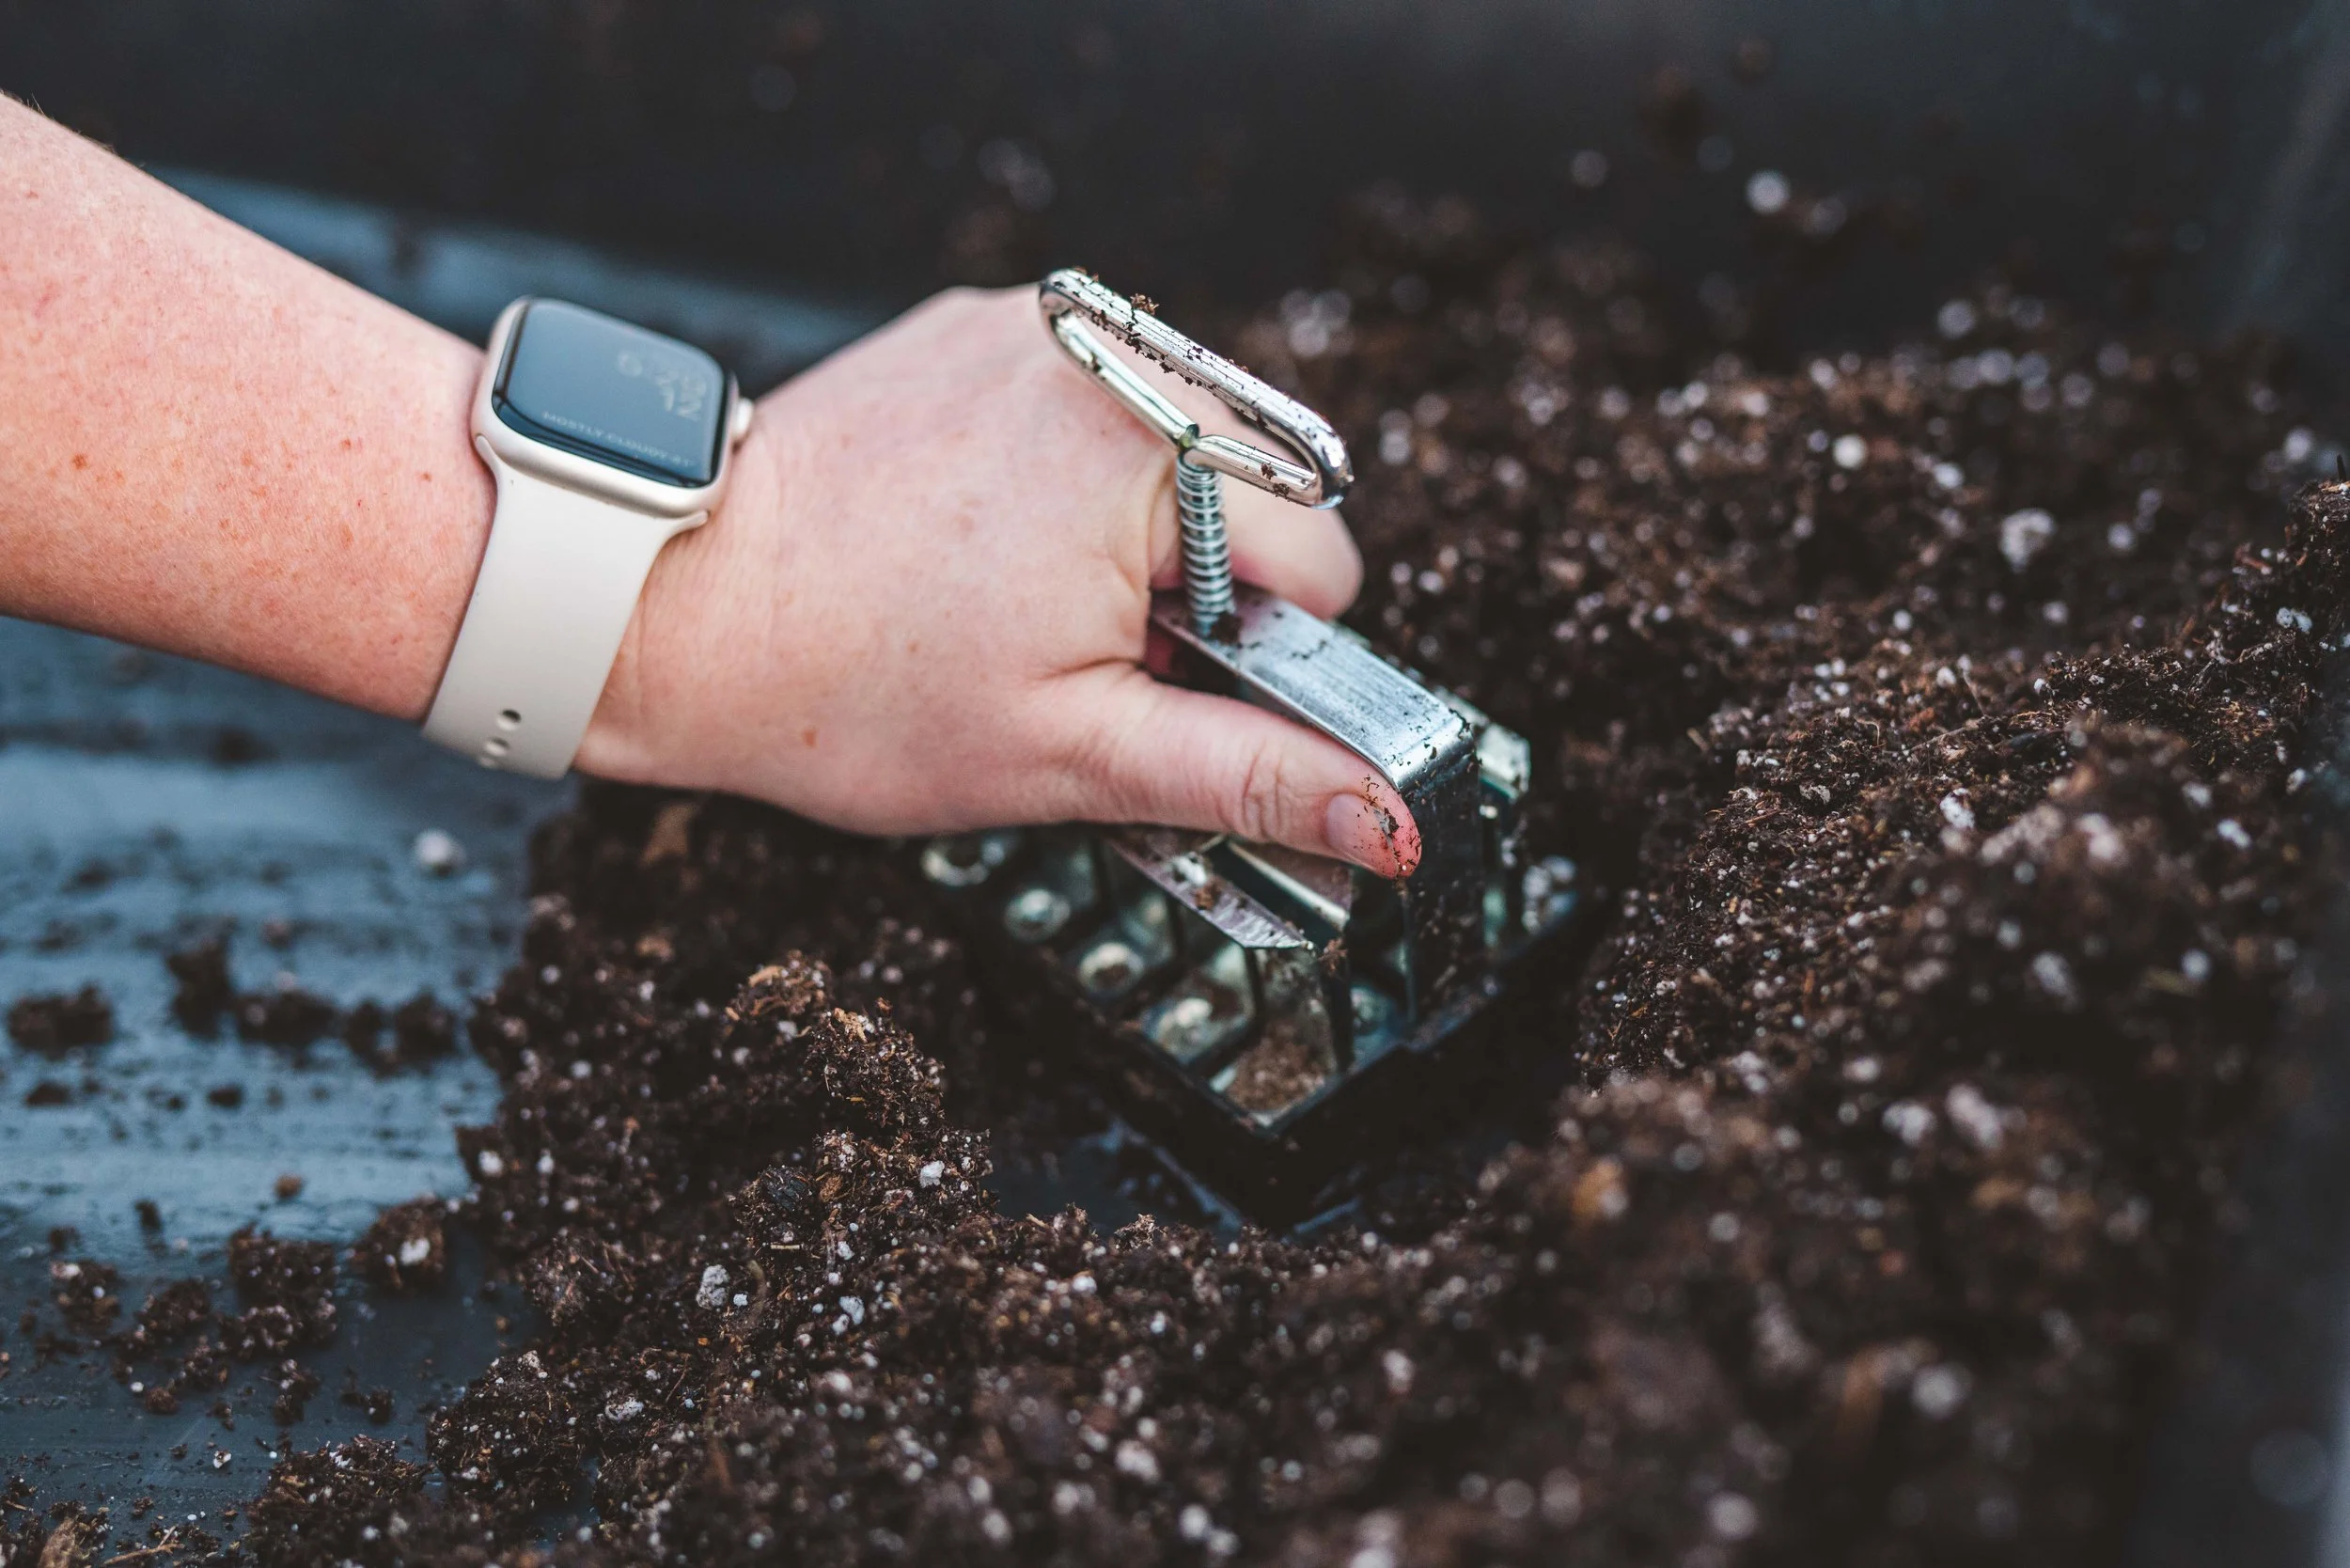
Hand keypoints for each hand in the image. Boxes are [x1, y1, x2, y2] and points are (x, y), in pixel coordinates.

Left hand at [575, 286, 1421, 876]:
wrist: (669, 606)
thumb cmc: (847, 687)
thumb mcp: (1072, 756)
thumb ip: (1248, 776)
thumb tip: (1389, 819)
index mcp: (1155, 460)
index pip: (1320, 565)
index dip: (1251, 652)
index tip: (1154, 682)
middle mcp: (1111, 358)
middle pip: (1258, 496)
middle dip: (1194, 584)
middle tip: (1073, 645)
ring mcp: (1042, 326)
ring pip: (1184, 448)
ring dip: (1139, 526)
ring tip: (1019, 589)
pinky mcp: (984, 321)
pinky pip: (1095, 399)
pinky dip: (1068, 471)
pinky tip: (984, 532)